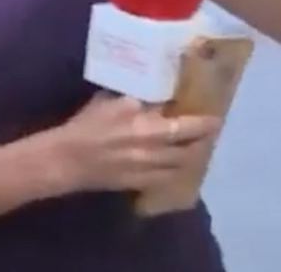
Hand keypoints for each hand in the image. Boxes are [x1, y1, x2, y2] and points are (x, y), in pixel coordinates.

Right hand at [52, 93, 220, 195]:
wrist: (64, 159)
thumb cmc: (88, 125)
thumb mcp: (115, 101)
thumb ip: (140, 100)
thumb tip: (159, 95)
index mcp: (147, 128)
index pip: (185, 127)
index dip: (204, 125)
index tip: (216, 120)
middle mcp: (151, 152)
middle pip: (186, 151)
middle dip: (201, 144)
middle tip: (209, 135)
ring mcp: (144, 171)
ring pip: (177, 169)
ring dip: (190, 160)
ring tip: (197, 151)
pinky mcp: (134, 184)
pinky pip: (162, 181)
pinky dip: (173, 174)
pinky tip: (176, 168)